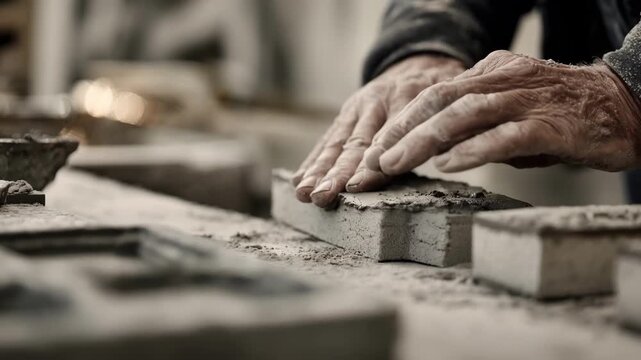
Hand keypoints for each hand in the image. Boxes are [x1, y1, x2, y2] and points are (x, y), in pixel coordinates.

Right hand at [293, 55, 464, 207]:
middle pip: (356, 142)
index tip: (357, 185)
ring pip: (337, 142)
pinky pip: (328, 138)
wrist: (420, 62)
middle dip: (337, 173)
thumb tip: (454, 151)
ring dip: (319, 170)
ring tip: (304, 192)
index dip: (373, 162)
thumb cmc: (444, 90)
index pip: (389, 135)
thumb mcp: (455, 98)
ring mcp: (359, 107)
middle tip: (322, 196)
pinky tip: (300, 179)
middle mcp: (378, 101)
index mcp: (410, 97)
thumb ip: (450, 122)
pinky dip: (313, 160)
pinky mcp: (346, 114)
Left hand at [364, 50, 640, 174]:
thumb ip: (477, 126)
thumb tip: (439, 151)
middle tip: (372, 161)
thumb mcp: (512, 114)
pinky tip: (448, 164)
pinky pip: (506, 134)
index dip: (400, 122)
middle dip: (400, 131)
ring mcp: (526, 99)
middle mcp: (503, 80)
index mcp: (490, 74)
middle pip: (439, 100)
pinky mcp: (550, 124)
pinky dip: (474, 149)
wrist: (627, 107)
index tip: (374, 150)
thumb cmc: (562, 117)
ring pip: (463, 113)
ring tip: (395, 163)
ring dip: (424, 140)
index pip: (434, 94)